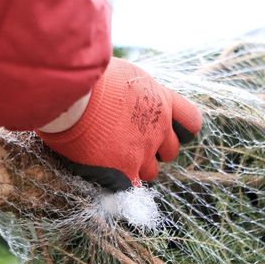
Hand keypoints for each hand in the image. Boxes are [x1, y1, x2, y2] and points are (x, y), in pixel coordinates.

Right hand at [38, 58, 201, 190]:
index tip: (163, 129)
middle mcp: (158, 128)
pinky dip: (120, 184)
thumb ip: (135, 92)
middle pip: (170, 151)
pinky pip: (131, 189)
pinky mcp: (124, 172)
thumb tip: (129, 98)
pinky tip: (104, 175)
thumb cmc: (89, 78)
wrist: (73, 96)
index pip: (191, 122)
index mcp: (161, 100)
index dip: (178, 129)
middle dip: (154, 150)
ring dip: (135, 168)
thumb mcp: (122, 74)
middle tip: (127, 142)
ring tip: (108, 156)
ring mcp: (143, 152)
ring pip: (150, 172)